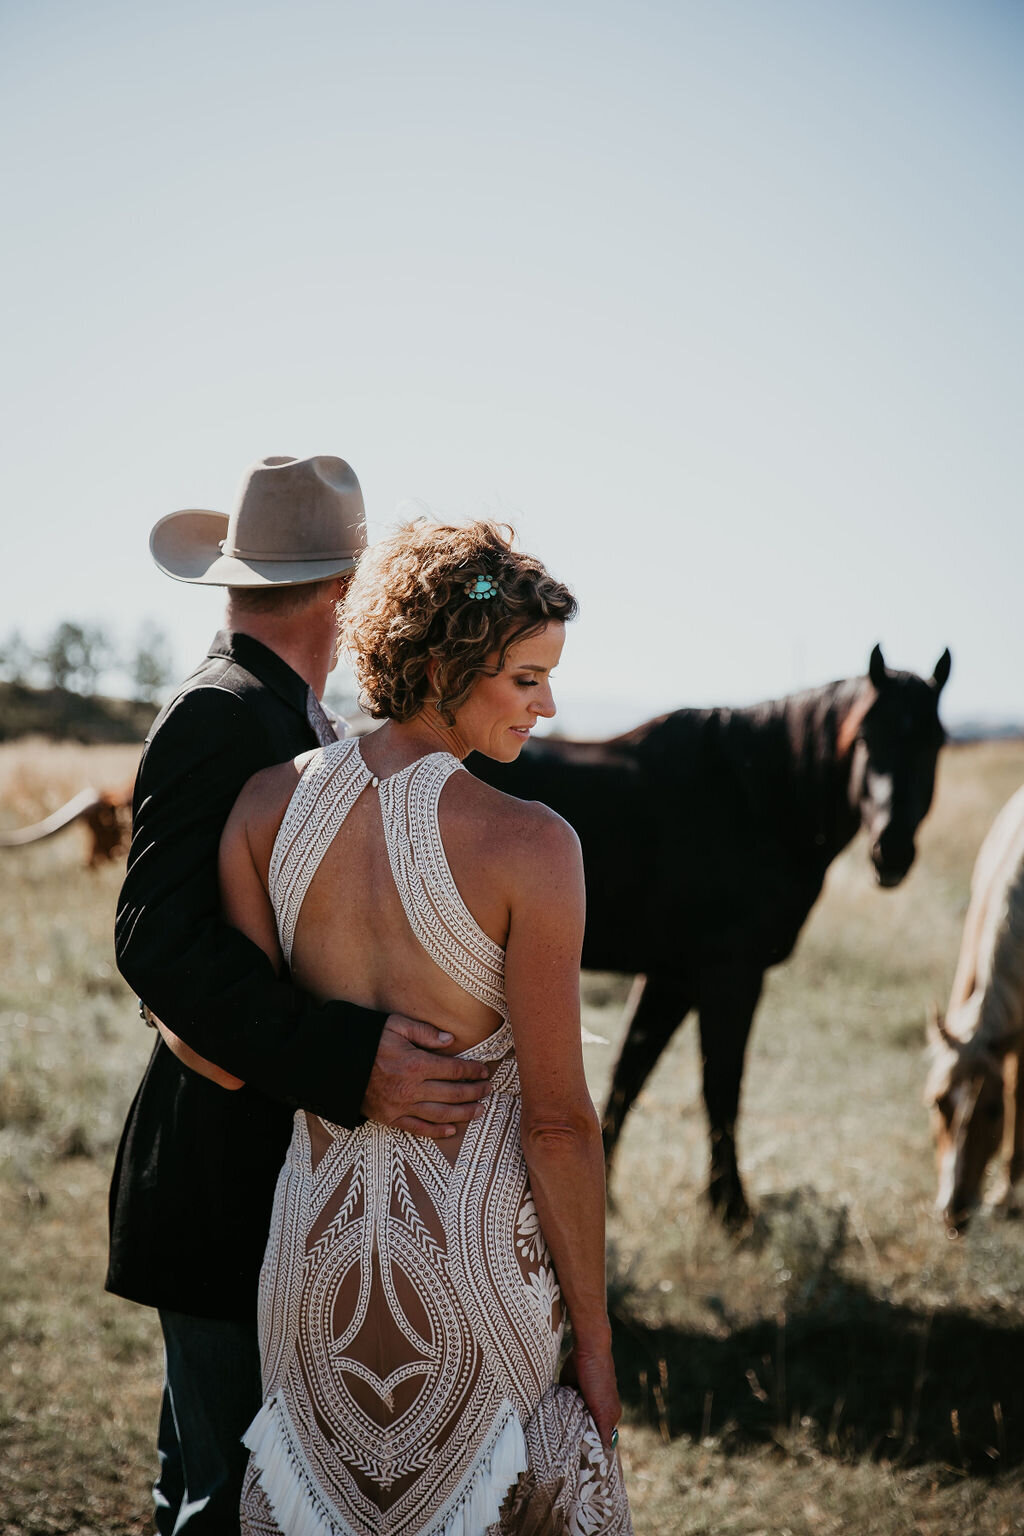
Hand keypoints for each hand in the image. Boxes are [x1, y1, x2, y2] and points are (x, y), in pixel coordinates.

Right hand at [362, 1015, 490, 1137]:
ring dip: (464, 1113)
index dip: (472, 1071)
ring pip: (441, 1114)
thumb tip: (450, 1040)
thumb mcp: (395, 1025)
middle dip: (474, 1092)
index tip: (484, 1072)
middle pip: (452, 1093)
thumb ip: (424, 1032)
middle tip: (488, 1091)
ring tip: (480, 1110)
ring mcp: (401, 1106)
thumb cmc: (367, 1041)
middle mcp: (412, 1088)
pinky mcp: (391, 1118)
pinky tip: (453, 1129)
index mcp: (415, 1064)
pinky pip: (419, 1129)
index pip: (453, 1070)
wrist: (336, 1065)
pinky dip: (437, 1131)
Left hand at [560, 1342, 620, 1451]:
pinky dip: (557, 1411)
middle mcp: (595, 1408)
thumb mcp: (603, 1409)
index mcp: (608, 1415)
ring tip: (553, 1439)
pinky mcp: (569, 1390)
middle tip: (562, 1453)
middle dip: (575, 1438)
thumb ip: (604, 1430)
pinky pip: (562, 1406)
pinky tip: (550, 1420)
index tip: (578, 1460)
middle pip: (584, 1429)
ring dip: (564, 1425)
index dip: (590, 1448)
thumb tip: (607, 1453)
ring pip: (572, 1418)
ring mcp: (581, 1399)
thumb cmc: (599, 1379)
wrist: (587, 1350)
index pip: (599, 1438)